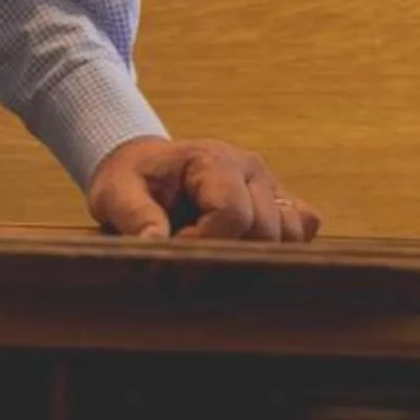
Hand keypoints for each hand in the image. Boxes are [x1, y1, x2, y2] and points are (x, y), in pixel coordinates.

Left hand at [88, 136, 323, 242]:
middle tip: (193, 259)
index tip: (176, 248)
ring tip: (217, 254)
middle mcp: (251, 170)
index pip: (233, 214)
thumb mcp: (116, 194)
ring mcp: (270, 185)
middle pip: (266, 230)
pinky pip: (303, 227)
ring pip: (291, 233)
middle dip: (229, 254)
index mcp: (213, 160)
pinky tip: (246, 253)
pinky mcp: (279, 201)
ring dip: (258, 255)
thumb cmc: (131, 181)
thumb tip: (156, 243)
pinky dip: (283, 247)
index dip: (205, 243)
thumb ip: (135, 217)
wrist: (146, 168)